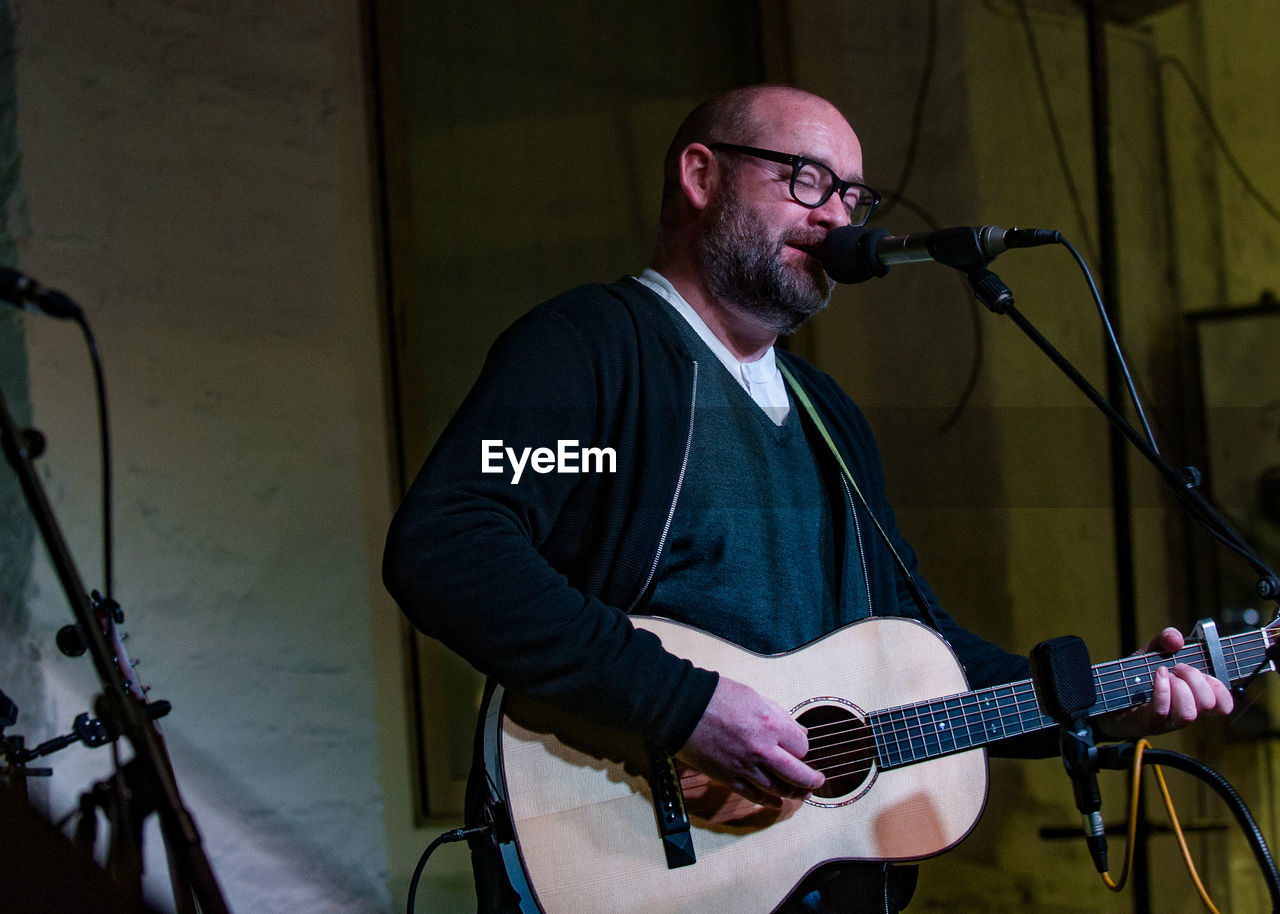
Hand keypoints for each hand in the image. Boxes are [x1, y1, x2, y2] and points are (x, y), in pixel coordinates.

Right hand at [675, 676, 824, 807]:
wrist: (681, 707)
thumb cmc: (715, 696)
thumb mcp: (754, 696)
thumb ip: (778, 715)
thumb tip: (796, 729)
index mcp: (770, 725)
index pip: (802, 747)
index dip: (804, 749)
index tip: (801, 748)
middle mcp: (762, 749)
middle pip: (797, 774)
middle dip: (811, 780)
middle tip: (817, 782)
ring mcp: (745, 766)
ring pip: (778, 789)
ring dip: (793, 793)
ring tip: (801, 794)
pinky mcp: (728, 777)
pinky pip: (754, 796)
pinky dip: (768, 801)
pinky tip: (776, 802)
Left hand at [1099, 627, 1233, 739]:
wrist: (1102, 694)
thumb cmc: (1134, 676)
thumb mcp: (1152, 652)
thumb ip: (1166, 639)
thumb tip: (1177, 640)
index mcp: (1192, 700)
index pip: (1223, 705)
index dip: (1220, 688)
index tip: (1203, 672)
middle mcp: (1182, 713)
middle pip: (1210, 705)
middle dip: (1196, 679)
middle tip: (1178, 667)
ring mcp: (1164, 721)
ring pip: (1189, 713)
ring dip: (1180, 687)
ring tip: (1164, 673)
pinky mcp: (1144, 723)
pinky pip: (1161, 710)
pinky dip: (1162, 689)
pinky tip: (1156, 675)